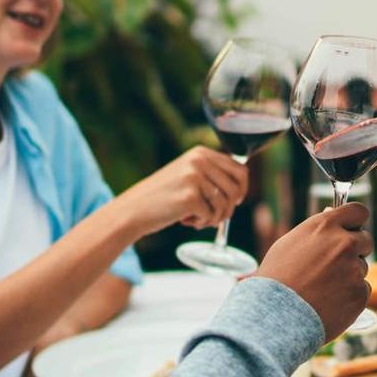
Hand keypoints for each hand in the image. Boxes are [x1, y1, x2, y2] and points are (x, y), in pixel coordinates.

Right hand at [109, 147, 247, 234]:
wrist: (134, 209)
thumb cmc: (163, 197)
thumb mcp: (187, 175)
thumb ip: (211, 174)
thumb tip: (241, 187)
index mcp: (200, 153)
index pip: (240, 169)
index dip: (242, 189)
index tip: (235, 202)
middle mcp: (199, 161)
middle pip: (236, 189)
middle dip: (229, 208)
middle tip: (213, 216)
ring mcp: (194, 178)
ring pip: (225, 205)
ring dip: (214, 218)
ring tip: (197, 219)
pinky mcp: (190, 197)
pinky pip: (211, 216)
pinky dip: (202, 223)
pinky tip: (186, 221)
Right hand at [254, 203, 373, 341]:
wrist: (277, 315)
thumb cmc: (276, 279)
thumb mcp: (290, 244)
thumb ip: (317, 229)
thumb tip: (331, 214)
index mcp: (326, 226)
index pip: (358, 211)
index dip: (356, 222)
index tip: (352, 229)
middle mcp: (344, 244)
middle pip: (366, 240)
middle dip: (356, 249)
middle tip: (335, 264)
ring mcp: (355, 269)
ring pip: (362, 268)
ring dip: (350, 275)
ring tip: (322, 288)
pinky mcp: (360, 293)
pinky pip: (362, 290)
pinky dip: (350, 296)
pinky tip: (329, 302)